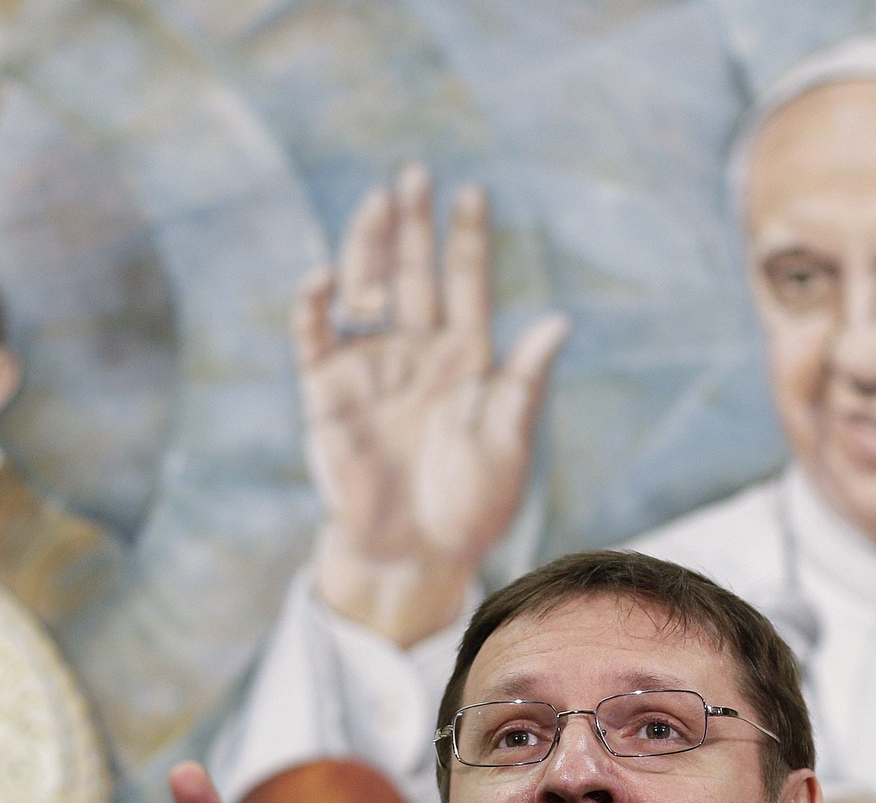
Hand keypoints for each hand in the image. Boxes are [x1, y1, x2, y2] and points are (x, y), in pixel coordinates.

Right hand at [295, 162, 571, 646]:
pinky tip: (324, 277)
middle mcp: (417, 352)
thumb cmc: (471, 507)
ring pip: (367, 290)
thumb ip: (525, 383)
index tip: (473, 192)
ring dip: (371, 247)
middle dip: (414, 224)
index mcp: (466, 359)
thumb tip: (560, 320)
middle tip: (414, 174)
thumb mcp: (509, 444)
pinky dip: (315, 306)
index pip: (466, 285)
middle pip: (415, 274)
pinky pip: (316, 337)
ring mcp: (371, 368)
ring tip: (378, 203)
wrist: (415, 555)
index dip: (468, 240)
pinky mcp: (328, 393)